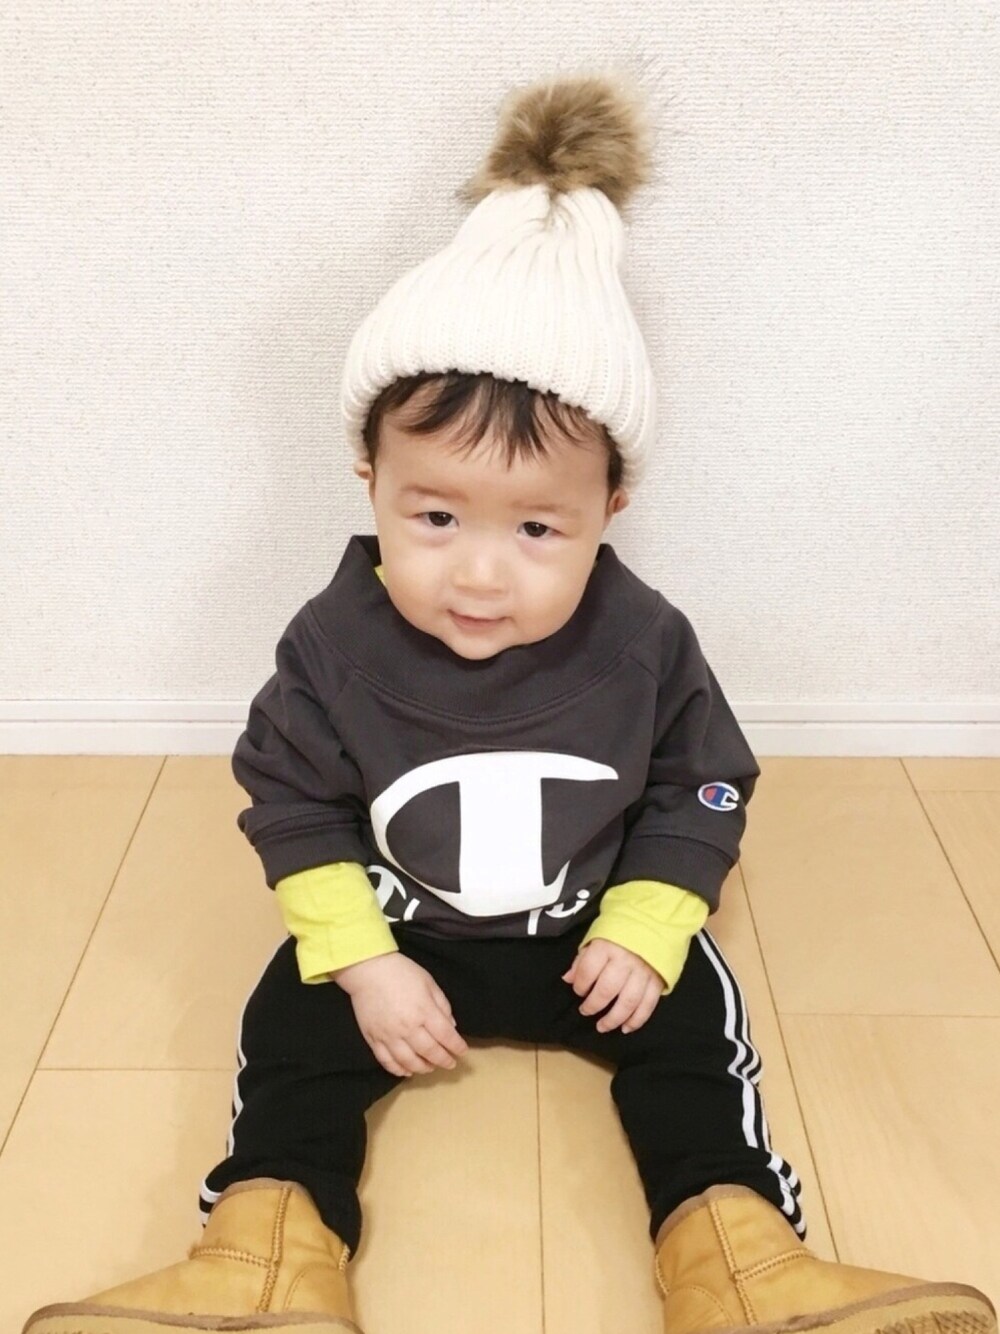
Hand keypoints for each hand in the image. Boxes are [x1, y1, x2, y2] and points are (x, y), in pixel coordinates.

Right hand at [330, 953, 467, 1077]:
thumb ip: (442, 1005)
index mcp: (424, 1011)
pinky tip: (407, 1071)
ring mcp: (389, 1035)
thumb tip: (451, 1026)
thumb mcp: (429, 983)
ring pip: (409, 1062)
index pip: (446, 1035)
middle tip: (450, 1063)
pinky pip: (386, 1061)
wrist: (368, 970)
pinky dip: (398, 1070)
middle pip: (430, 1052)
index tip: (462, 1051)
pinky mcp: (373, 1039)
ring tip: (430, 1067)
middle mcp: (408, 1027)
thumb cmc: (401, 972)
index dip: (456, 1046)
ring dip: (423, 1068)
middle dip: (443, 1060)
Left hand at [562, 939, 663, 1034]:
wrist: (653, 920)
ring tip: (602, 1026)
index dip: (580, 985)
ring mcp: (643, 972)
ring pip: (628, 1002)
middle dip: (593, 1005)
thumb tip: (568, 979)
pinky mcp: (658, 981)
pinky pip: (648, 1005)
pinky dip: (636, 1020)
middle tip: (585, 1011)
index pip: (588, 971)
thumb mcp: (596, 937)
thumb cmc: (619, 931)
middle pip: (607, 990)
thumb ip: (582, 959)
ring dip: (613, 1019)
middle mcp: (625, 960)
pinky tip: (625, 1028)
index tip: (578, 990)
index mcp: (607, 946)